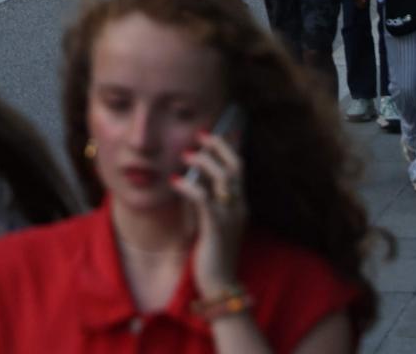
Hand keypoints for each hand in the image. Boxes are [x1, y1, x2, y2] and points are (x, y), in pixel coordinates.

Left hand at [173, 128, 247, 296]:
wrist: (219, 285)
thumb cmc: (211, 253)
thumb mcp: (210, 222)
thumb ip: (205, 201)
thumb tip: (189, 178)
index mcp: (240, 205)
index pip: (240, 168)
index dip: (230, 146)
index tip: (218, 129)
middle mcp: (239, 207)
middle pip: (235, 167)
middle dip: (218, 146)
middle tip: (200, 135)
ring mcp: (230, 217)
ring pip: (223, 178)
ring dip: (203, 162)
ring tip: (185, 155)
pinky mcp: (216, 228)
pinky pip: (204, 199)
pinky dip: (189, 186)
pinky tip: (175, 181)